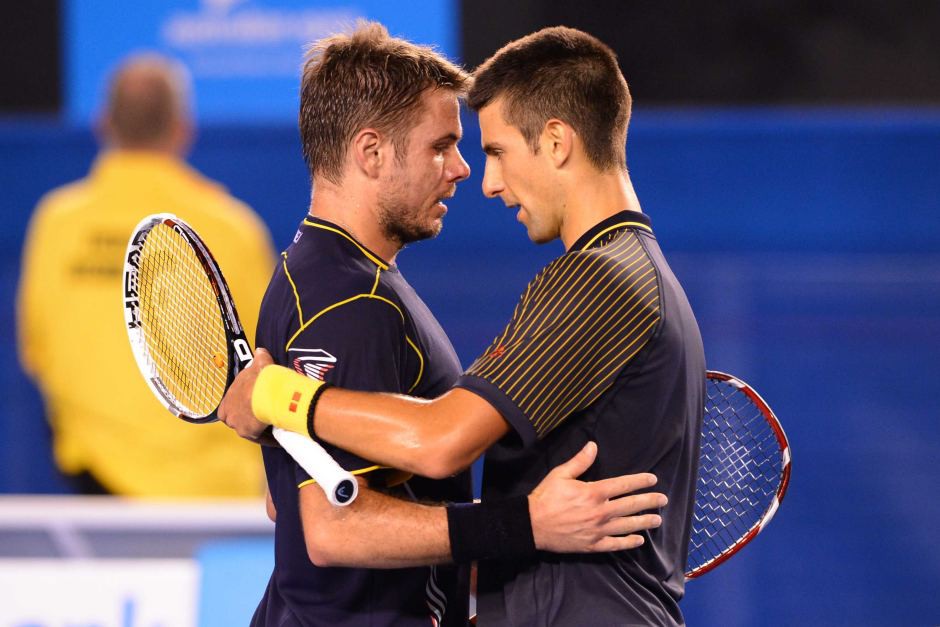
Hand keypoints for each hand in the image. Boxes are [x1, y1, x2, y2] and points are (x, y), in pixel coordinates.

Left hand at [218, 347, 273, 440]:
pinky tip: (277, 434)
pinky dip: (268, 437)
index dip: (238, 406)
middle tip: (261, 415)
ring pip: (247, 429)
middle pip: (236, 420)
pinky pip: (259, 437)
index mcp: (228, 398)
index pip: (228, 406)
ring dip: (257, 428)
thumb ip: (259, 357)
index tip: (249, 405)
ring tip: (271, 424)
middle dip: (247, 419)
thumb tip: (260, 351)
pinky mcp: (249, 433)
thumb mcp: (260, 363)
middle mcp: (229, 413)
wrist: (268, 392)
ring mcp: (238, 424)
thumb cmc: (262, 379)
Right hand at [528, 441, 666, 552]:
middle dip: (649, 502)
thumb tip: (593, 446)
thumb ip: (580, 461)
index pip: (624, 485)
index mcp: (594, 492)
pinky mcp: (593, 545)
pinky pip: (615, 544)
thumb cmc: (545, 497)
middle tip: (663, 500)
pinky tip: (639, 540)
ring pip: (627, 526)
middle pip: (631, 506)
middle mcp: (600, 511)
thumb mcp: (560, 474)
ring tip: (657, 520)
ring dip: (644, 522)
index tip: (653, 479)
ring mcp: (598, 530)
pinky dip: (628, 542)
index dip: (640, 481)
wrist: (531, 525)